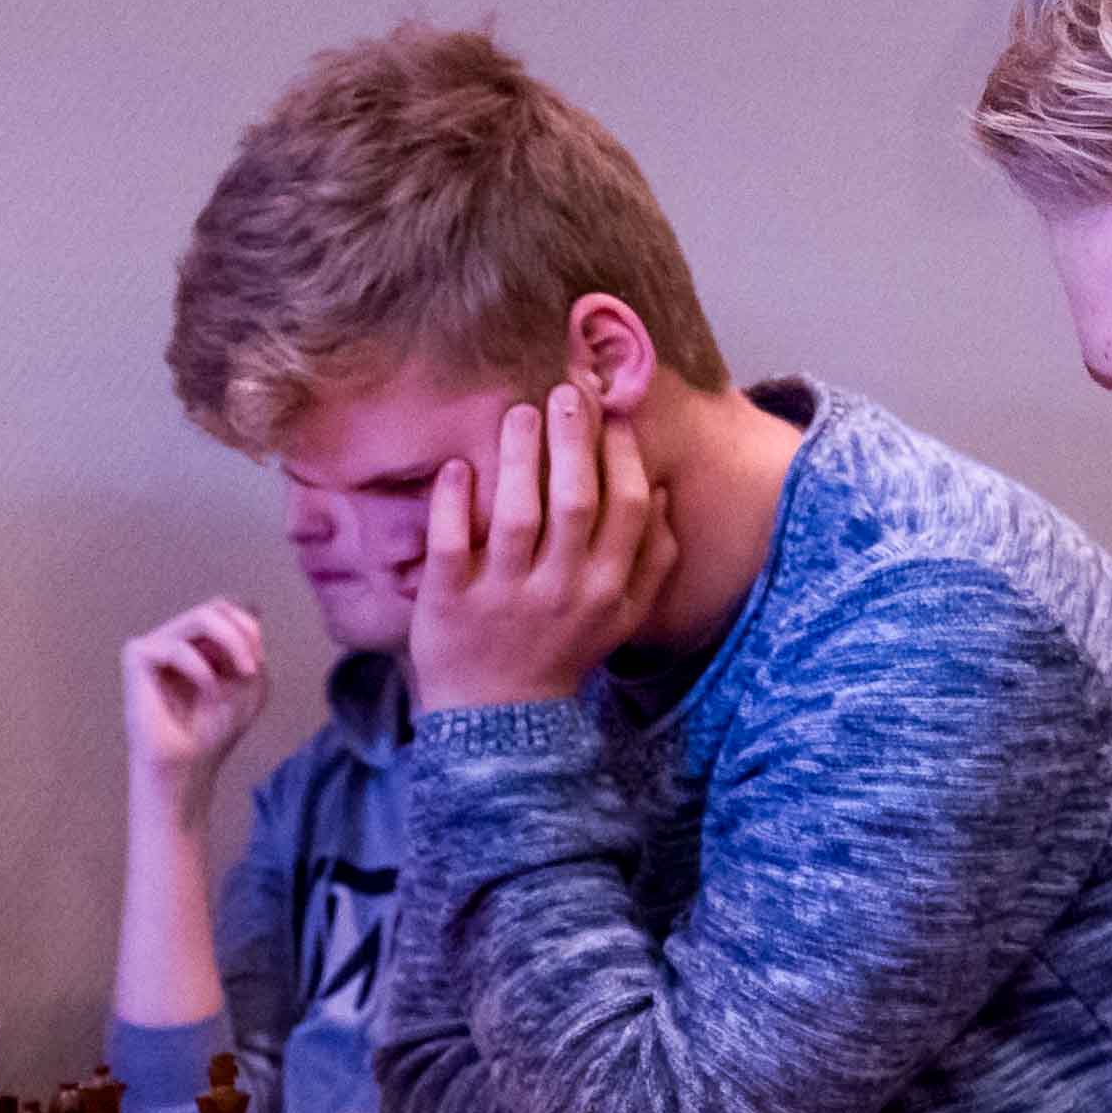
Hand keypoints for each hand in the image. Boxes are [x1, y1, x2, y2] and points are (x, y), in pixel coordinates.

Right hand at [123, 599, 272, 809]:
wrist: (186, 768)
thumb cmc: (213, 732)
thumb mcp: (250, 683)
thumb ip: (252, 645)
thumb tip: (250, 607)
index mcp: (198, 644)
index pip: (227, 609)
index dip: (249, 627)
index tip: (257, 665)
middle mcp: (175, 638)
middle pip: (217, 606)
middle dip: (243, 633)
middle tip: (253, 667)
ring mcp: (155, 645)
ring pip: (201, 615)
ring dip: (232, 642)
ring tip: (244, 674)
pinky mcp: (137, 656)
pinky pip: (176, 646)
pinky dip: (201, 669)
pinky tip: (209, 693)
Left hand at [407, 382, 677, 714]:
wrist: (501, 719)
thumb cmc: (562, 650)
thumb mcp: (622, 617)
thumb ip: (652, 561)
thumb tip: (662, 494)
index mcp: (606, 588)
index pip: (627, 508)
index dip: (621, 455)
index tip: (610, 417)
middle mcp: (560, 591)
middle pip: (575, 500)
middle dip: (572, 439)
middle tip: (564, 393)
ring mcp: (504, 596)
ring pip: (517, 514)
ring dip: (519, 455)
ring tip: (519, 412)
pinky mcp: (450, 602)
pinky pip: (452, 543)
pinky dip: (453, 501)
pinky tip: (458, 466)